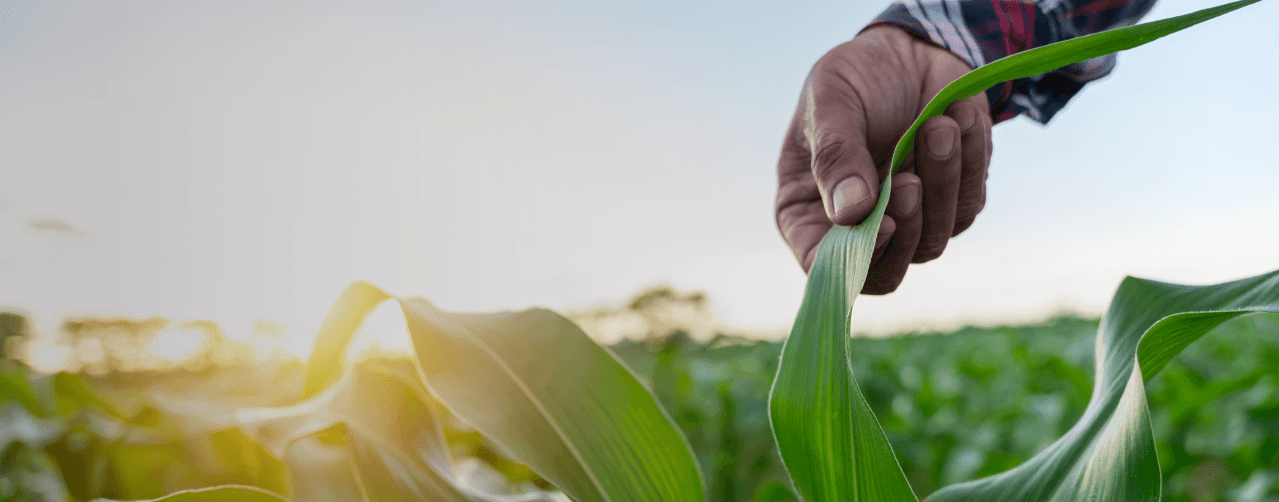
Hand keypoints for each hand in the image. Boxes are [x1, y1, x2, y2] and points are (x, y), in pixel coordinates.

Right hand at [775, 25, 991, 293]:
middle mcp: (855, 226)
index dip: (854, 262)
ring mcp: (906, 217)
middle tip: (908, 177)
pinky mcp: (949, 201)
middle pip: (885, 270)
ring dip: (941, 186)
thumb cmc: (854, 76)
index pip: (820, 263)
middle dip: (906, 225)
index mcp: (806, 208)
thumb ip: (835, 154)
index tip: (885, 224)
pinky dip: (969, 164)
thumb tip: (851, 212)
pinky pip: (968, 204)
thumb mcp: (830, 101)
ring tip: (939, 127)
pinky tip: (958, 118)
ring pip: (932, 240)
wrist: (907, 50)